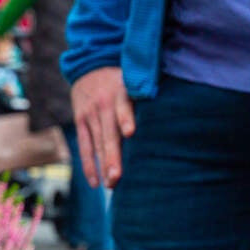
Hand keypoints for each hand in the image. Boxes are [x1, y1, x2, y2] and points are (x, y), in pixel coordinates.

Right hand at [71, 66, 134, 186]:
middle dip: (113, 156)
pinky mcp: (80, 121)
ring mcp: (89, 113)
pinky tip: (95, 182)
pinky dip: (89, 165)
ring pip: (97, 143)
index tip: (130, 132)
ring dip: (103, 165)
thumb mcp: (134, 78)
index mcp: (121, 91)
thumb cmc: (122, 78)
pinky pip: (84, 146)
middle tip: (118, 177)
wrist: (89, 65)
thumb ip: (146, 94)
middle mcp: (103, 103)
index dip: (126, 118)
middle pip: (109, 133)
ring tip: (111, 184)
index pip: (123, 105)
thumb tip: (169, 116)